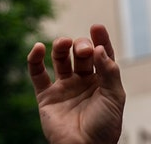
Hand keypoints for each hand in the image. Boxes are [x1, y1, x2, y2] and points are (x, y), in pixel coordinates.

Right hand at [27, 24, 125, 143]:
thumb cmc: (105, 124)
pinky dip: (35, 60)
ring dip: (61, 47)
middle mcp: (84, 80)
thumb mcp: (114, 96)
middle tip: (84, 50)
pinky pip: (37, 74)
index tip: (97, 26)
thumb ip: (109, 71)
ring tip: (63, 42)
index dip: (100, 39)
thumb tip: (100, 48)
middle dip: (82, 46)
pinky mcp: (46, 97)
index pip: (102, 53)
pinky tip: (39, 48)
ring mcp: (64, 87)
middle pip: (81, 53)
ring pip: (60, 59)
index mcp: (103, 79)